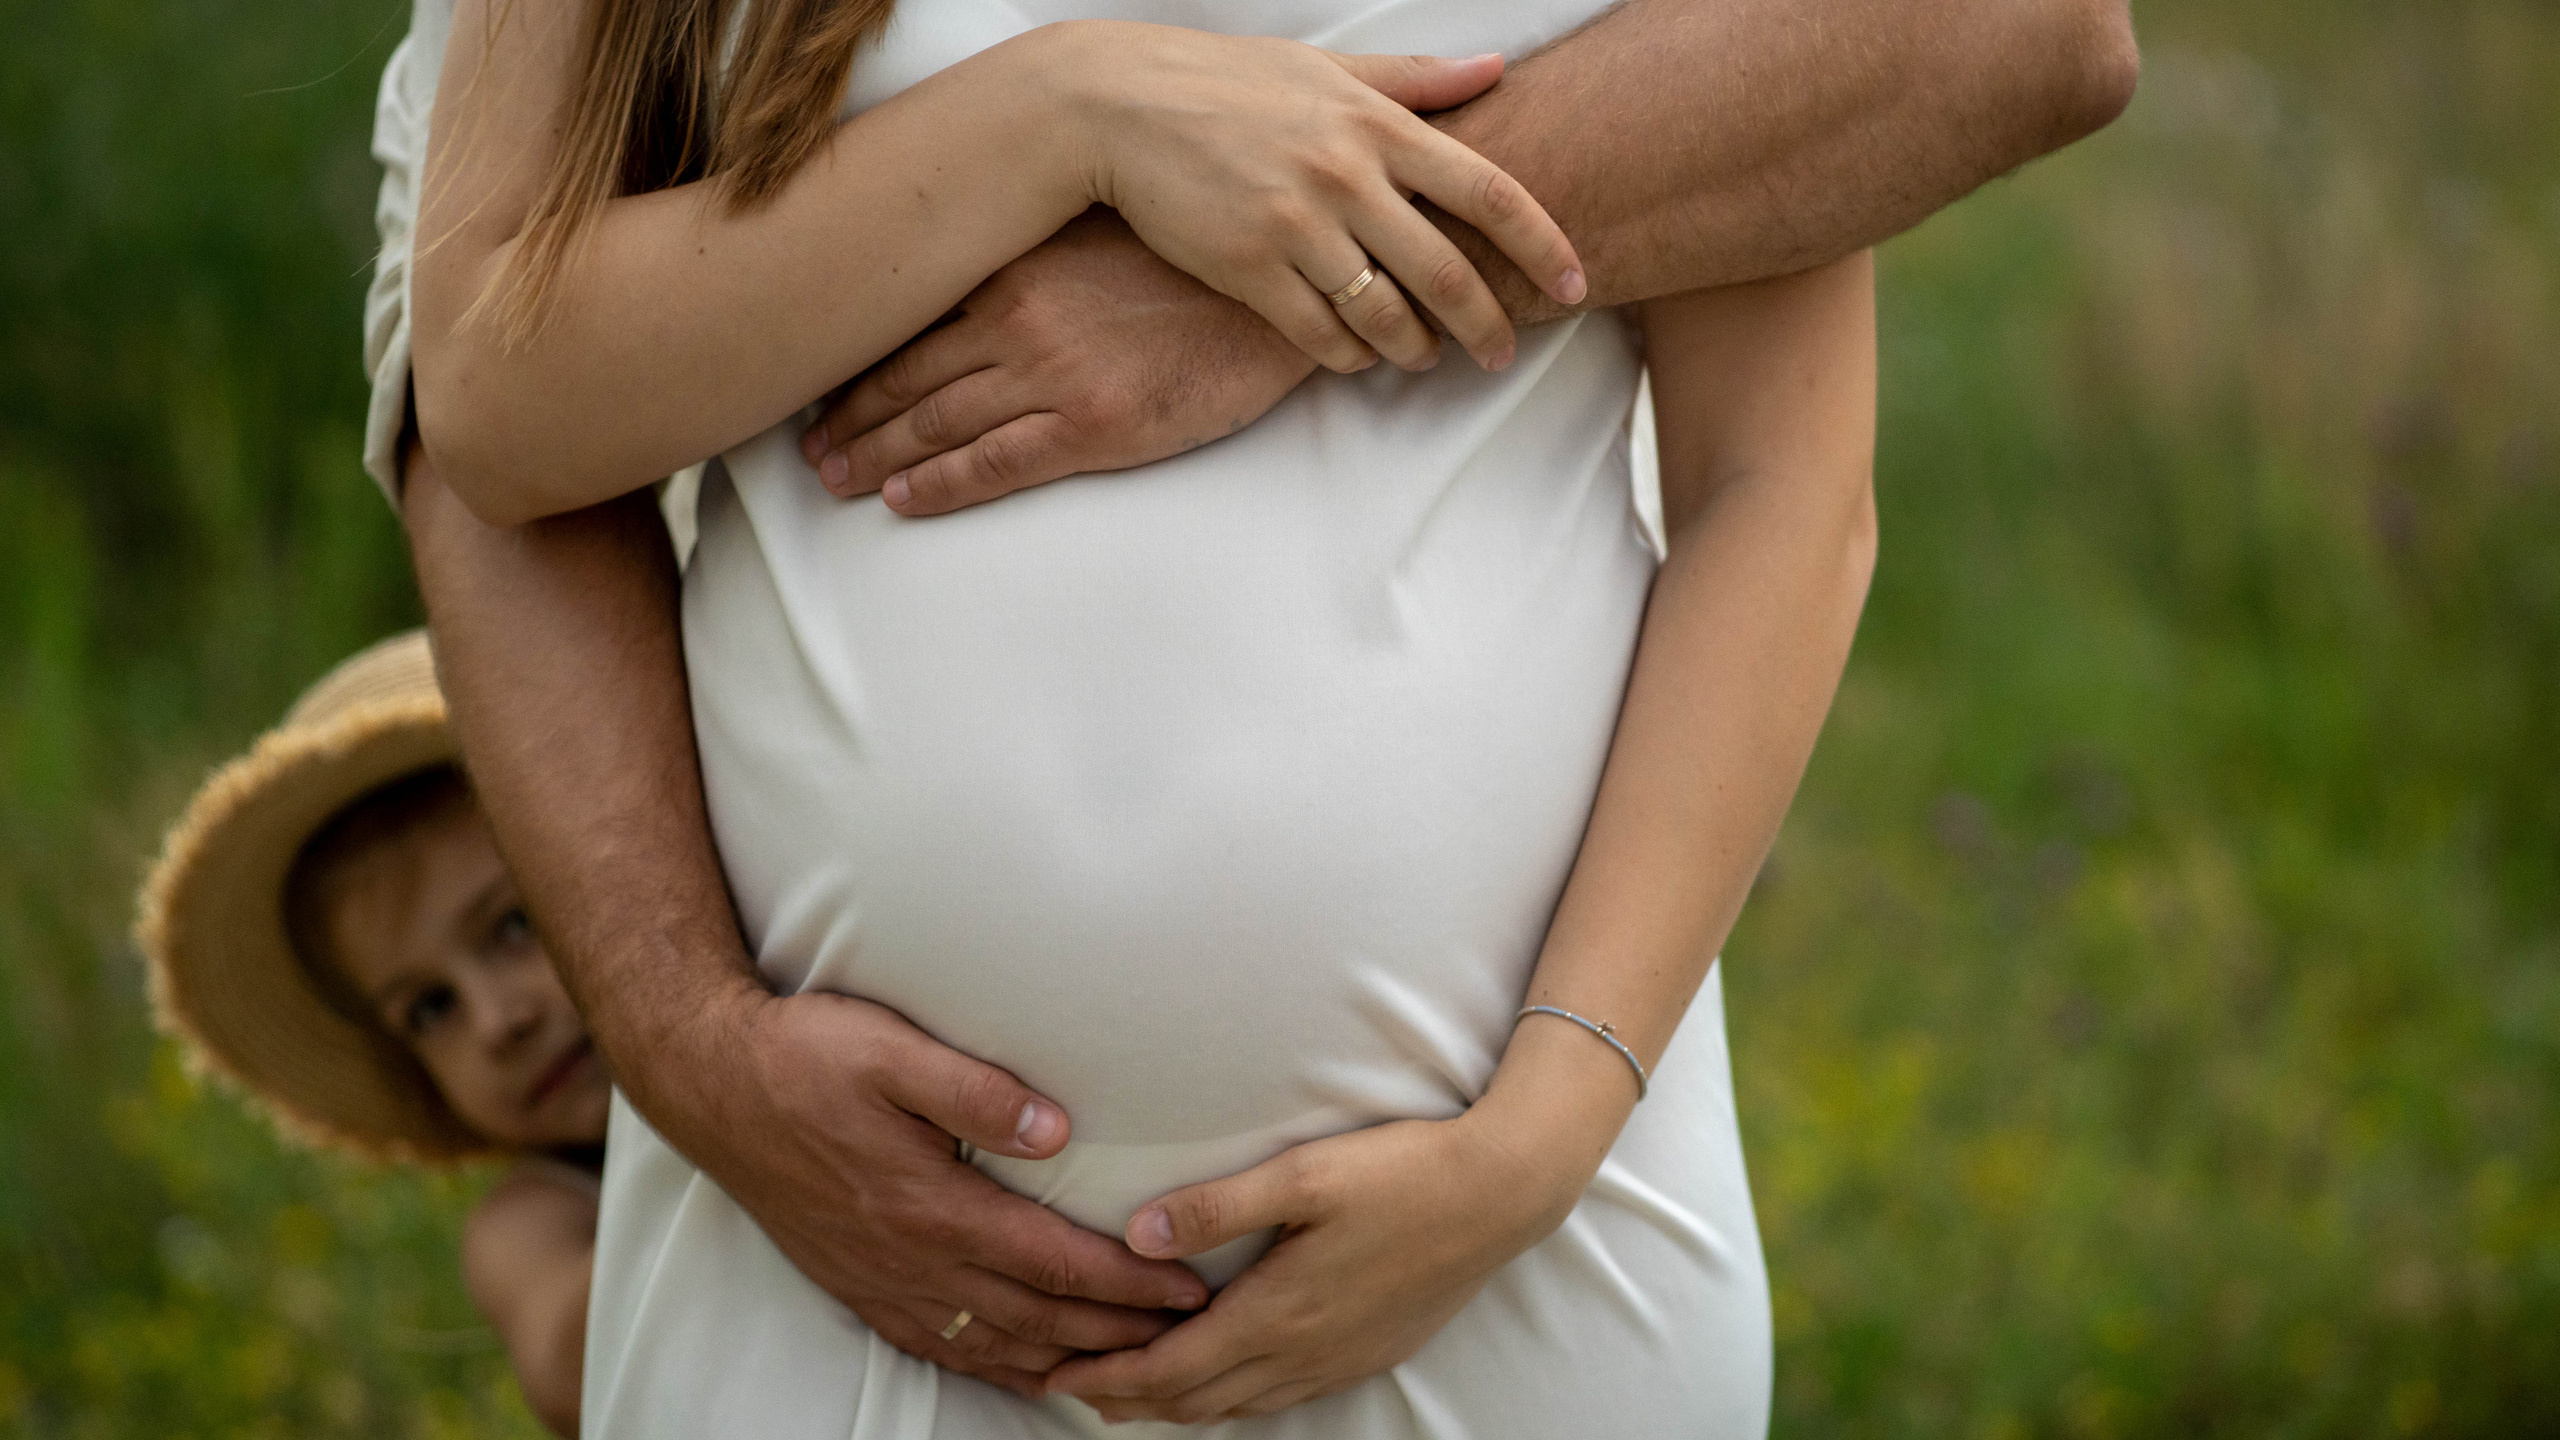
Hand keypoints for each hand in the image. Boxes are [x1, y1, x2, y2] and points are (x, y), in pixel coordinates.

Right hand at [644, 987, 1211, 1397]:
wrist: (712, 1085)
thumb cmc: (806, 1056)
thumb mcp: (891, 1050)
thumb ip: (976, 1091)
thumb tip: (1057, 1130)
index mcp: (932, 1206)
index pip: (1054, 1262)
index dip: (1127, 1284)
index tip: (1186, 1292)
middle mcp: (912, 1260)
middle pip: (1039, 1317)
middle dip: (1120, 1332)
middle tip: (1190, 1336)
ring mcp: (883, 1282)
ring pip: (996, 1345)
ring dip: (1069, 1359)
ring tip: (1132, 1364)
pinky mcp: (860, 1286)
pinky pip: (944, 1347)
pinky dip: (1000, 1367)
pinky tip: (1031, 1368)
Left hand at [797, 209, 1314, 513]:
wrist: (1281, 292)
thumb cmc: (1201, 264)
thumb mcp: (1106, 240)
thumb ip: (1043, 263)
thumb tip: (995, 285)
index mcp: (1019, 270)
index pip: (916, 321)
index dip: (861, 360)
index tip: (825, 386)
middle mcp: (1019, 320)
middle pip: (908, 375)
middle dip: (851, 416)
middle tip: (809, 447)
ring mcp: (1052, 376)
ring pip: (936, 423)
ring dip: (876, 456)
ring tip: (835, 479)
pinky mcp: (1094, 427)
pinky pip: (993, 464)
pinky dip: (939, 485)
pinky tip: (902, 501)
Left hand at [1041, 1109, 1590, 1422]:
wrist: (1502, 1193)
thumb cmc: (1404, 1174)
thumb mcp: (1303, 1175)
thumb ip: (1217, 1207)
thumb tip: (1137, 1236)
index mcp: (1277, 1313)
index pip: (1171, 1368)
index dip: (1110, 1376)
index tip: (1057, 1375)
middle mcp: (1303, 1352)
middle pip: (1196, 1400)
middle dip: (1128, 1400)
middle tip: (1070, 1391)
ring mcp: (1339, 1359)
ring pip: (1238, 1406)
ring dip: (1177, 1405)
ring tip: (1130, 1396)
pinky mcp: (1368, 1352)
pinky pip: (1279, 1397)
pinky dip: (1230, 1398)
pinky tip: (1223, 1382)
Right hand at [1047, 23, 1585, 373]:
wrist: (1119, 105)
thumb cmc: (1226, 82)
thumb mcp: (1324, 67)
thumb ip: (1412, 80)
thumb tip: (1493, 70)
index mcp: (1377, 123)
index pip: (1490, 193)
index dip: (1545, 246)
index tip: (1578, 284)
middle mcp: (1346, 176)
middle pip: (1447, 272)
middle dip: (1486, 325)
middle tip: (1501, 353)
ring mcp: (1296, 226)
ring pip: (1385, 316)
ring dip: (1414, 350)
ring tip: (1422, 358)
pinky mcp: (1247, 269)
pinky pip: (1319, 336)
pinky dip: (1348, 357)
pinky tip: (1355, 355)